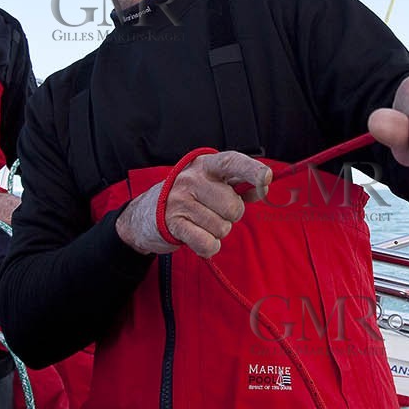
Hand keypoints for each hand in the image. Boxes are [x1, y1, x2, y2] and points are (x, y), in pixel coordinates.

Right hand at [116, 151, 269, 257]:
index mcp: (205, 165)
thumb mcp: (208, 183)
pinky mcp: (173, 223)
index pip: (232, 162)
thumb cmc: (185, 198)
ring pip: (223, 228)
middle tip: (210, 212)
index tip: (266, 178)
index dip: (252, 170)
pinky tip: (196, 237)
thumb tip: (261, 189)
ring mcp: (181, 201)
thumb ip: (235, 184)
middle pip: (234, 207)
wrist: (143, 216)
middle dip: (229, 216)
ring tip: (198, 223)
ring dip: (216, 232)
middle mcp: (192, 179)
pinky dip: (208, 247)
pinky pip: (208, 243)